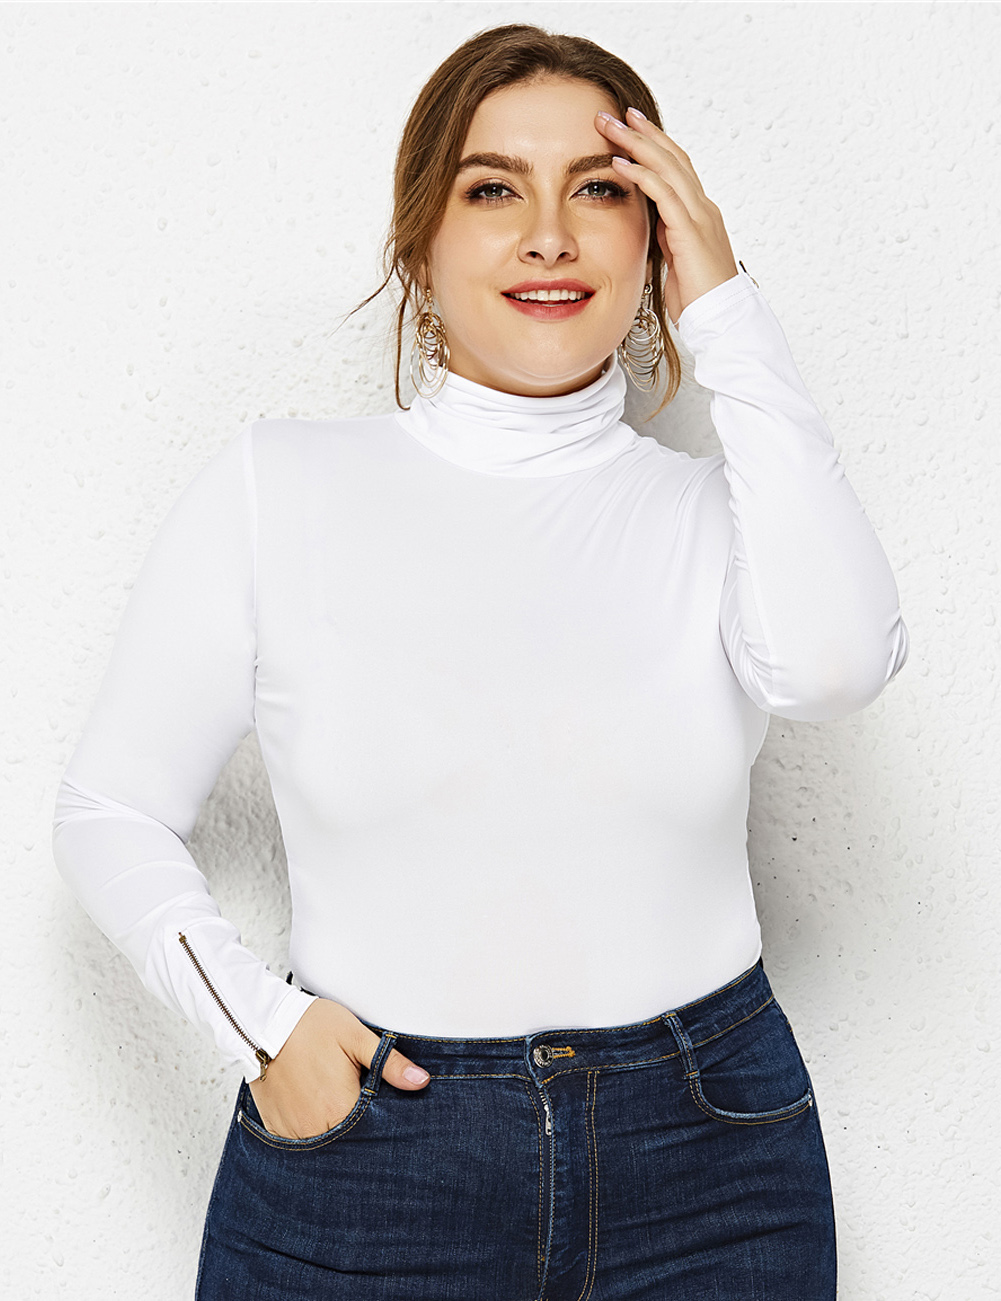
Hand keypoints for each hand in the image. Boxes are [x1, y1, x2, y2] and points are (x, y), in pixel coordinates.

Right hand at [248, 996, 429, 1138]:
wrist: (262, 1023)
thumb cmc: (312, 1026)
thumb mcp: (356, 1037)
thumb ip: (389, 1063)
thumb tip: (421, 1082)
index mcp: (341, 1108)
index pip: (373, 1131)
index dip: (380, 1121)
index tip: (378, 1107)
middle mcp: (317, 1128)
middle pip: (349, 1140)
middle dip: (357, 1126)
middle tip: (351, 1097)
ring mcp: (293, 1133)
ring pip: (324, 1144)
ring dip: (332, 1130)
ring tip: (331, 1102)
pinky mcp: (276, 1130)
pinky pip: (299, 1142)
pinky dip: (310, 1130)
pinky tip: (313, 1110)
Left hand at [595, 107, 738, 327]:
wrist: (721, 320)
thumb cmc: (698, 299)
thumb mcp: (676, 260)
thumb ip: (667, 237)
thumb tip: (652, 224)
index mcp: (699, 214)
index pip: (676, 168)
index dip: (653, 145)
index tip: (629, 126)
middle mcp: (703, 207)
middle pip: (672, 156)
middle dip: (642, 132)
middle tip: (614, 112)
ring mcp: (699, 216)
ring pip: (668, 166)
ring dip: (637, 143)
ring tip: (611, 125)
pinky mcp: (691, 231)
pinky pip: (664, 193)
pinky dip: (641, 175)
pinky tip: (620, 163)